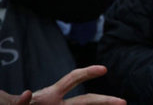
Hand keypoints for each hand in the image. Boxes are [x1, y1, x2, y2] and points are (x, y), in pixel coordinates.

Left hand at [5, 65, 125, 104]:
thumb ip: (18, 102)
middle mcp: (58, 104)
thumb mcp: (12, 104)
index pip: (73, 79)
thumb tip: (28, 93)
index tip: (104, 70)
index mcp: (51, 95)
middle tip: (123, 102)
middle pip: (86, 100)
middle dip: (105, 101)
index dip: (88, 73)